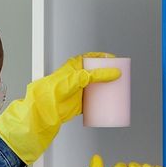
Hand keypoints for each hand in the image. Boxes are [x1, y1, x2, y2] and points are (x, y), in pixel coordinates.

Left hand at [0, 52, 121, 165]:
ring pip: (96, 88)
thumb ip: (97, 75)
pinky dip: (101, 103)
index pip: (92, 58)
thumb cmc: (54, 89)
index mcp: (75, 66)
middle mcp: (78, 77)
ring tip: (118, 89)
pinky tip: (110, 103)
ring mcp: (79, 91)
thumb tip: (115, 73)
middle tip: (119, 76)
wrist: (45, 108)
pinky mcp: (80, 103)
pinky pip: (94, 102)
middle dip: (108, 75)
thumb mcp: (78, 78)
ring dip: (106, 89)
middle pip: (97, 73)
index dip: (104, 58)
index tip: (115, 60)